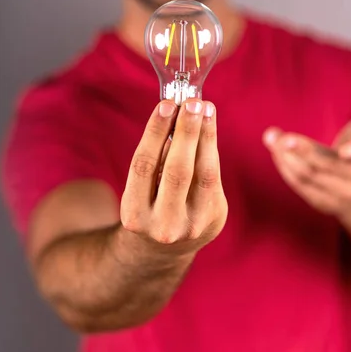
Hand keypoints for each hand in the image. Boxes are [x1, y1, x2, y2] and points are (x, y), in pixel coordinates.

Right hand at [120, 99, 227, 255]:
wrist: (162, 249)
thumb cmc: (148, 202)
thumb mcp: (140, 186)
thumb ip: (156, 154)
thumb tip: (175, 111)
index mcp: (135, 216)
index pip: (145, 165)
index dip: (156, 132)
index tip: (166, 104)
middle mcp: (164, 226)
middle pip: (177, 170)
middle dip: (187, 132)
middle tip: (193, 102)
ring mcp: (193, 226)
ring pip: (204, 173)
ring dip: (206, 136)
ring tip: (206, 108)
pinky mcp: (215, 220)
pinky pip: (214, 177)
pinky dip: (211, 149)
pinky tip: (208, 127)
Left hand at [263, 102, 350, 223]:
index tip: (345, 150)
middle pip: (328, 165)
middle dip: (303, 150)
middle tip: (282, 137)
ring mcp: (341, 195)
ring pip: (309, 175)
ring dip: (287, 157)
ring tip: (272, 138)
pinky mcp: (325, 204)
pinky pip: (301, 185)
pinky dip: (286, 168)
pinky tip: (277, 153)